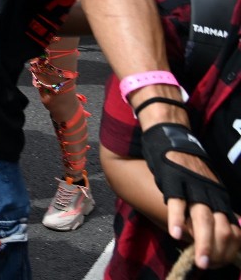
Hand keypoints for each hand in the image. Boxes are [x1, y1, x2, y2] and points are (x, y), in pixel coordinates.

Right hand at [140, 122, 240, 268]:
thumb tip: (225, 227)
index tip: (221, 260)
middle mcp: (210, 193)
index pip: (231, 226)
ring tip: (200, 261)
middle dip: (217, 249)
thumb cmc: (187, 165)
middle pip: (221, 226)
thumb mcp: (207, 185)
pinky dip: (177, 220)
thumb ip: (214, 205)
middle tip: (209, 266)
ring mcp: (192, 187)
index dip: (228, 246)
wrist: (171, 137)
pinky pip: (177, 203)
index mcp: (219, 196)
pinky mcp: (174, 180)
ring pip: (203, 218)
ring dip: (203, 242)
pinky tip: (176, 234)